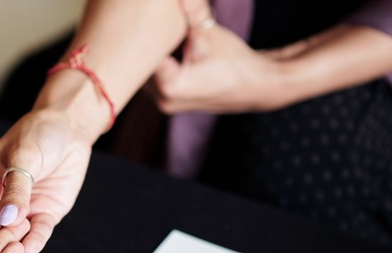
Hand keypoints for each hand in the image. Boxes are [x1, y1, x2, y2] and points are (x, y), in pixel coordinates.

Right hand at [0, 109, 92, 252]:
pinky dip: (34, 241)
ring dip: (12, 252)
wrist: (70, 129)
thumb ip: (16, 188)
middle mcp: (0, 200)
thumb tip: (6, 217)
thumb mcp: (23, 156)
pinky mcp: (44, 213)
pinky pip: (38, 231)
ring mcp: (22, 209)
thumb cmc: (38, 132)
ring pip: (14, 236)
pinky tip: (29, 250)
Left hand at [149, 0, 285, 113]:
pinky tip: (157, 44)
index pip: (143, 54)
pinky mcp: (166, 100)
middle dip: (140, 41)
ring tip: (144, 29)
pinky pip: (150, 78)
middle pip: (139, 65)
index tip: (138, 16)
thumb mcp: (208, 31)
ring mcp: (163, 102)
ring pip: (143, 72)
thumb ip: (189, 11)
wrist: (254, 86)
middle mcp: (162, 99)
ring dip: (146, 53)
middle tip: (136, 19)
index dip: (139, 31)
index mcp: (171, 85)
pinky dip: (152, 61)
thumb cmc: (233, 59)